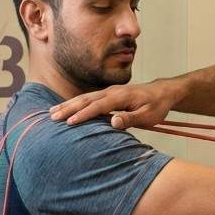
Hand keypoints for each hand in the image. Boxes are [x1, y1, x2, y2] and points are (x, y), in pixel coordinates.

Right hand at [49, 79, 177, 129]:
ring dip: (68, 105)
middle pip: (86, 100)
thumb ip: (131, 118)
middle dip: (68, 108)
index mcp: (121, 96)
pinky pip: (88, 99)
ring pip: (84, 98)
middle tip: (52, 117)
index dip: (83, 114)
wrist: (162, 92)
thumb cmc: (157, 106)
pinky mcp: (107, 95)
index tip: (70, 123)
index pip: (98, 106)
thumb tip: (113, 123)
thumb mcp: (148, 115)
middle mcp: (111, 92)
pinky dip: (75, 103)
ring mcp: (108, 92)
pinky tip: (65, 109)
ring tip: (52, 112)